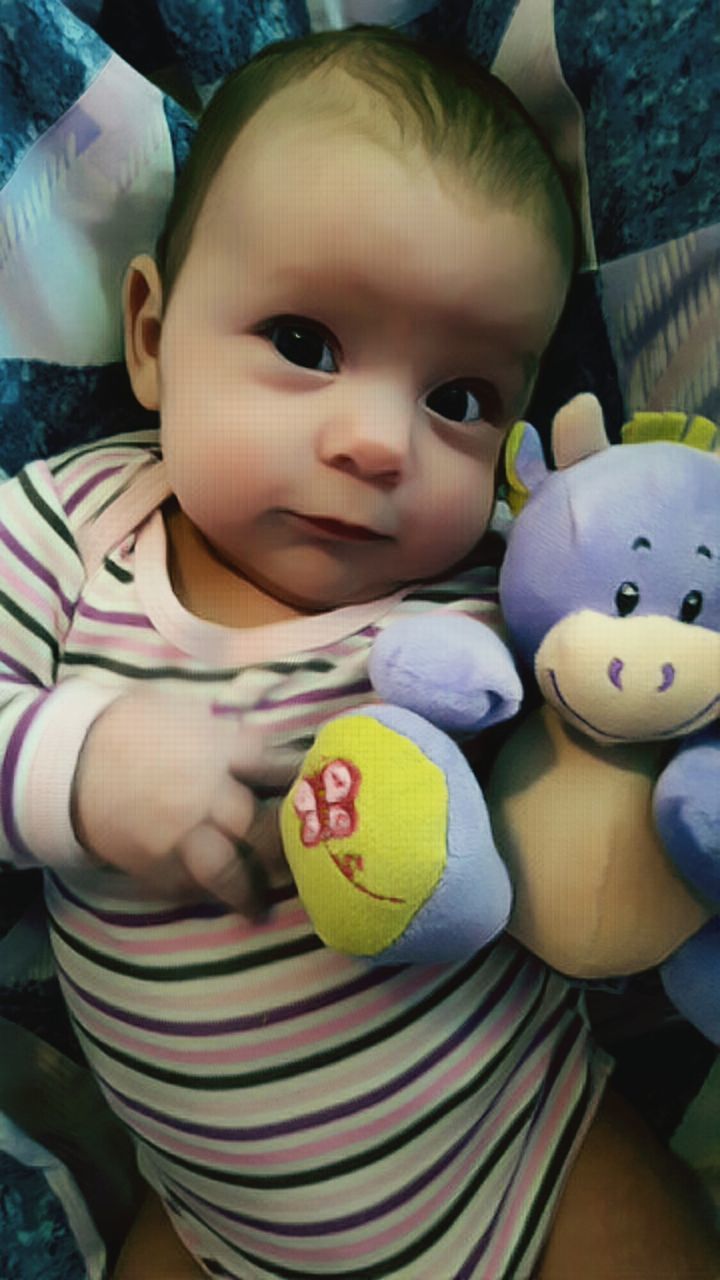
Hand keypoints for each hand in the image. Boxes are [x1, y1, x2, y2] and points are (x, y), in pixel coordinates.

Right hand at [71, 690, 293, 912]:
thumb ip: (224, 730)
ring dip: (248, 887)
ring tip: (261, 903)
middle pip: (257, 826)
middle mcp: (202, 794)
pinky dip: (203, 893)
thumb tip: (262, 742)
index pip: (272, 766)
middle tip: (296, 856)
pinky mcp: (150, 861)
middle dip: (279, 843)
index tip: (310, 791)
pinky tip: (216, 899)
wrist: (67, 760)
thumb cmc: (126, 726)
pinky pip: (185, 885)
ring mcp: (176, 833)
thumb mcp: (181, 710)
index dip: (295, 782)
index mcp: (215, 750)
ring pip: (225, 869)